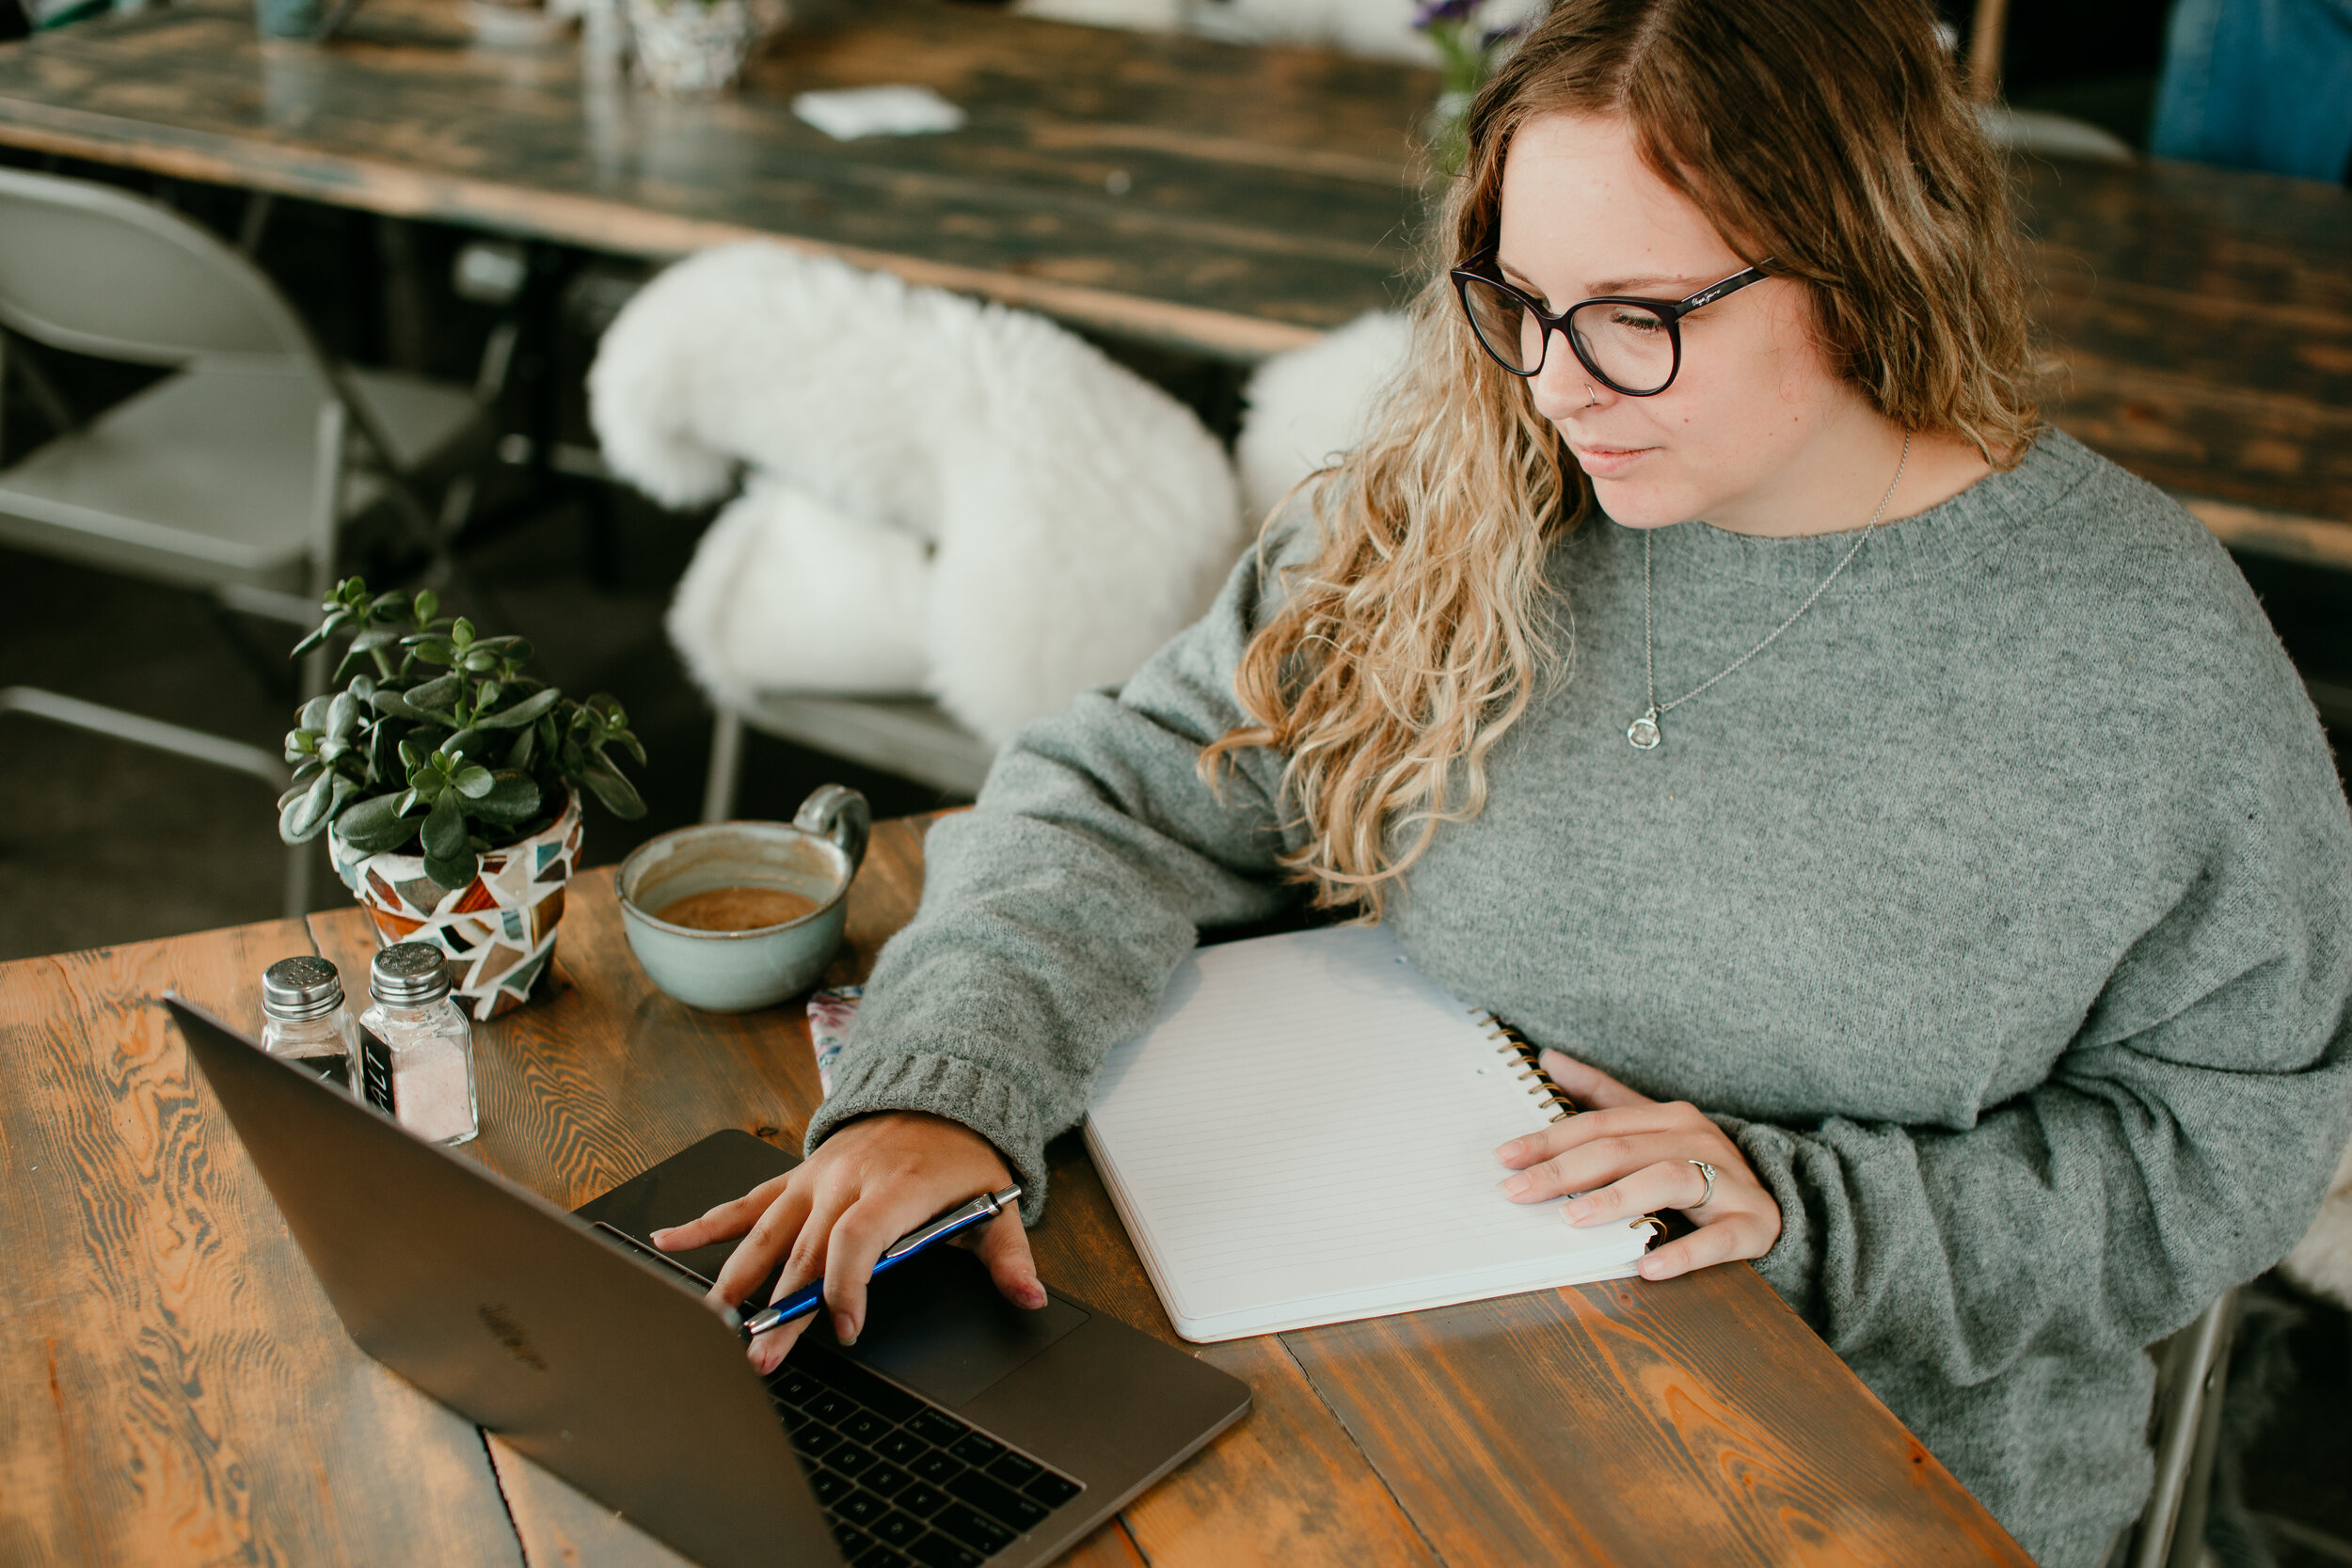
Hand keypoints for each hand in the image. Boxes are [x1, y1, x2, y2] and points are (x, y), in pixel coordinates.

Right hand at [650, 1110, 1044, 1374]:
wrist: (940, 1094)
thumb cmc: (964, 1158)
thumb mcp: (997, 1204)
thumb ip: (1008, 1255)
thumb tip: (1030, 1296)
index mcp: (896, 1187)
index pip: (858, 1240)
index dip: (846, 1287)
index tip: (845, 1329)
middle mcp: (848, 1180)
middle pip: (807, 1251)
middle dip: (783, 1308)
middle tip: (760, 1355)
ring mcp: (816, 1178)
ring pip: (768, 1232)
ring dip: (739, 1278)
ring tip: (715, 1320)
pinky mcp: (797, 1177)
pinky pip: (748, 1201)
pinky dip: (706, 1221)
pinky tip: (668, 1239)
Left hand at [1493, 1050, 1780, 1281]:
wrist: (1779, 1200)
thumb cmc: (1700, 1164)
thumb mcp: (1653, 1126)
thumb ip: (1602, 1095)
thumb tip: (1549, 1058)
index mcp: (1668, 1117)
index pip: (1598, 1125)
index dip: (1549, 1141)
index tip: (1505, 1158)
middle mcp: (1698, 1140)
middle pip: (1623, 1150)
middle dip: (1565, 1171)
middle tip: (1520, 1192)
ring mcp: (1729, 1181)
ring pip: (1668, 1180)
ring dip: (1617, 1200)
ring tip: (1573, 1221)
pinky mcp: (1752, 1224)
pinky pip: (1718, 1239)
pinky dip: (1683, 1252)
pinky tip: (1649, 1267)